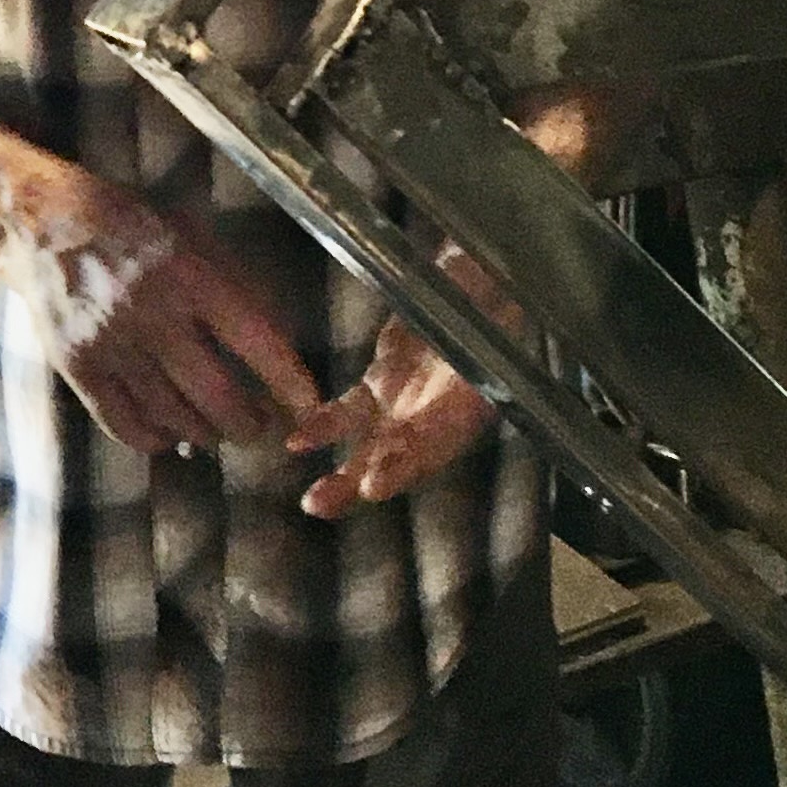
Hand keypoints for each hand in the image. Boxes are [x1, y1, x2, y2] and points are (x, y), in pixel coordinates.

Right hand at [1, 181, 318, 460]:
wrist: (44, 225)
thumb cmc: (134, 228)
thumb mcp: (194, 236)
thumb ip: (239, 286)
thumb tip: (284, 344)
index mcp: (190, 274)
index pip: (256, 341)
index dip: (289, 382)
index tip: (308, 406)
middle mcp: (152, 313)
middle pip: (218, 398)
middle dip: (251, 425)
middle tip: (261, 425)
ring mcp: (111, 345)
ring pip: (176, 420)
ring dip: (209, 434)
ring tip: (219, 428)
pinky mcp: (78, 368)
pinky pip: (128, 428)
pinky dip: (157, 440)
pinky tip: (170, 431)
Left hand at [287, 226, 542, 519]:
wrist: (479, 281)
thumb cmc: (488, 296)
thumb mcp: (484, 317)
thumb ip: (471, 338)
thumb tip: (471, 340)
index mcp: (471, 404)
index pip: (437, 444)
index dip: (406, 465)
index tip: (375, 484)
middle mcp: (438, 414)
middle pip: (399, 460)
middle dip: (362, 484)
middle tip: (323, 505)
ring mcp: (409, 403)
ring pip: (372, 447)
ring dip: (342, 476)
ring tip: (313, 502)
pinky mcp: (384, 383)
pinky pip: (352, 414)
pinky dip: (325, 428)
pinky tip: (297, 443)